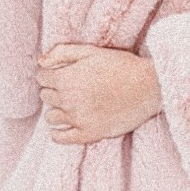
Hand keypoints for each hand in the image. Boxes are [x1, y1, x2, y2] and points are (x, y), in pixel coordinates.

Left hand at [37, 44, 162, 144]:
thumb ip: (62, 53)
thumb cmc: (121, 66)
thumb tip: (41, 62)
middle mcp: (68, 100)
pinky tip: (63, 127)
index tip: (62, 73)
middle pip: (46, 96)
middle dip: (54, 90)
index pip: (42, 77)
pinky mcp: (89, 133)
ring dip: (57, 110)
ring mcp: (78, 119)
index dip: (51, 74)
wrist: (148, 87)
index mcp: (66, 78)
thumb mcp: (90, 52)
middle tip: (71, 87)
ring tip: (72, 105)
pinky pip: (61, 138)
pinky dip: (58, 133)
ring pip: (51, 117)